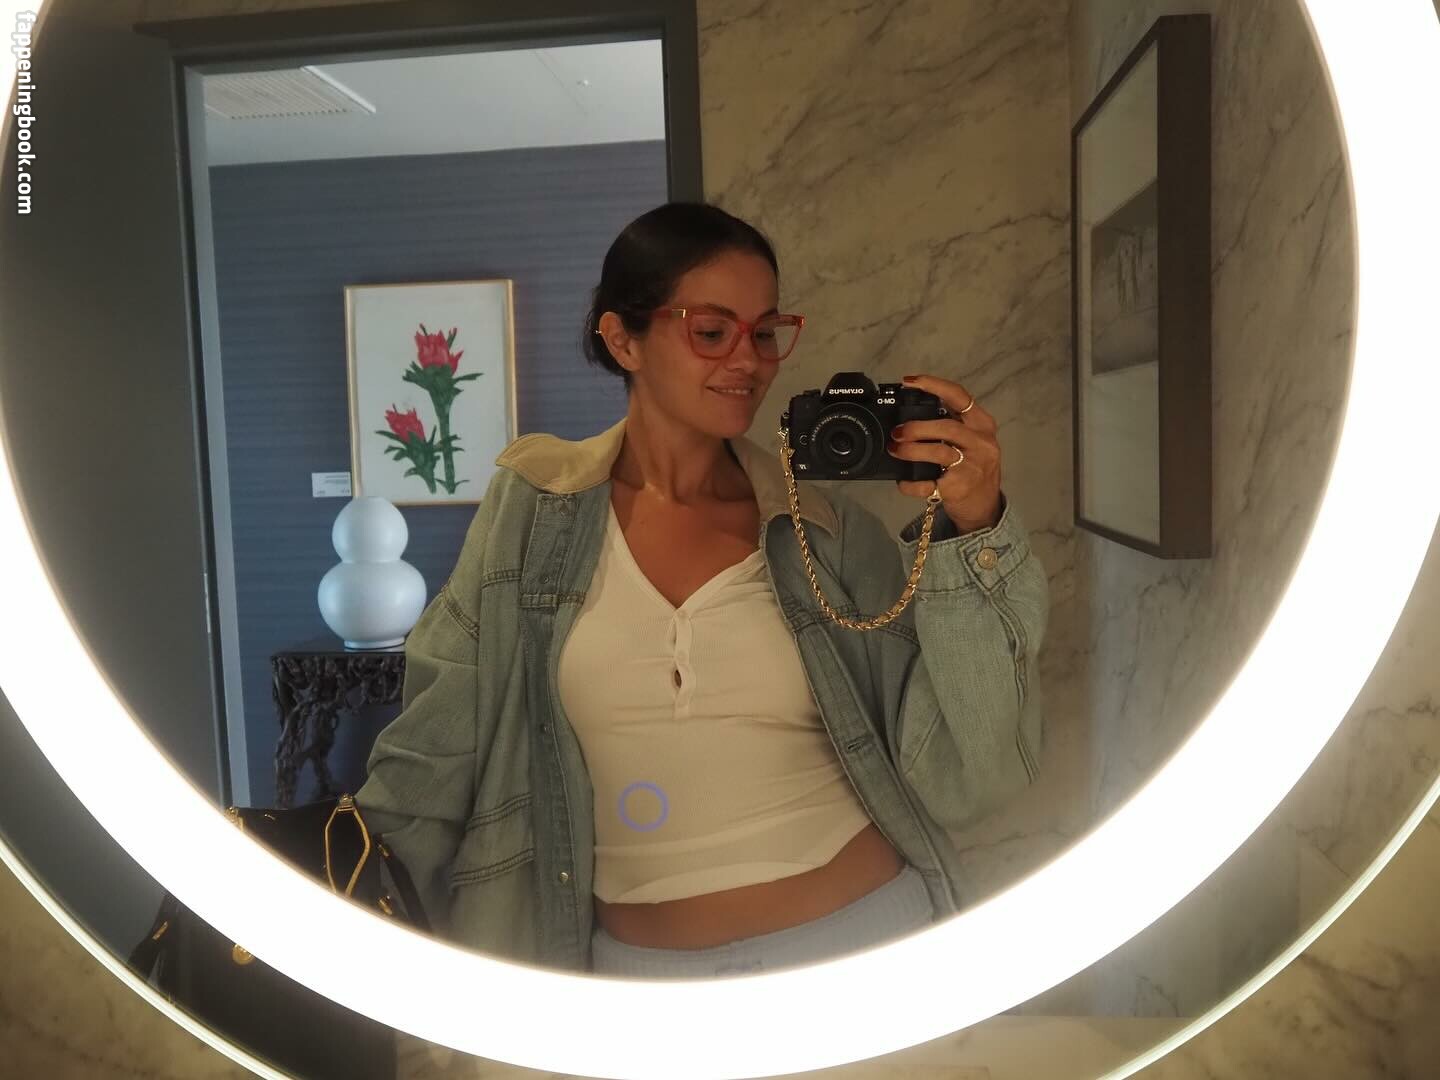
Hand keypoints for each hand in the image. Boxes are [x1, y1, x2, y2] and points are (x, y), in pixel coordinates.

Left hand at [887, 373, 1002, 531]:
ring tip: (895, 450)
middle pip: (947, 427)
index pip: (960, 397)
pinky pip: (929, 484)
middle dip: (916, 427)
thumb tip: (914, 412)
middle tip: (897, 432)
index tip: (909, 381)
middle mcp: (982, 444)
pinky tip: (902, 481)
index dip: (934, 385)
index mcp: (983, 425)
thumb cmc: (973, 469)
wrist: (985, 507)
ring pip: (939, 452)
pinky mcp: (959, 489)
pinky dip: (911, 483)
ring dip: (911, 450)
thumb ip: (954, 424)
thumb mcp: (973, 441)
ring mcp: (972, 467)